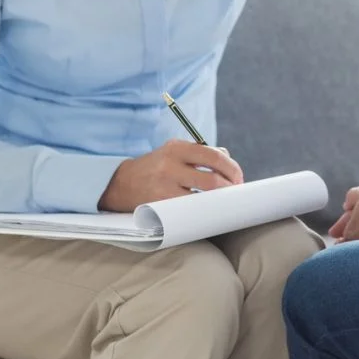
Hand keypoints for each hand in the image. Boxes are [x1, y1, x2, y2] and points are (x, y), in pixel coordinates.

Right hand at [98, 141, 243, 211]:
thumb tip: (228, 159)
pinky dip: (201, 211)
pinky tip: (207, 211)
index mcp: (177, 147)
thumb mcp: (174, 152)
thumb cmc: (156, 167)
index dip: (232, 168)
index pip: (213, 156)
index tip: (239, 178)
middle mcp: (170, 165)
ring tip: (223, 203)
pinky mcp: (159, 205)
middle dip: (229, 189)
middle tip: (235, 194)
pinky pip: (188, 210)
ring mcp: (163, 186)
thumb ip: (200, 153)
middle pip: (212, 180)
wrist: (120, 183)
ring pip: (202, 198)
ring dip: (218, 202)